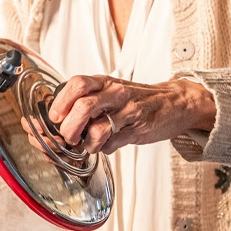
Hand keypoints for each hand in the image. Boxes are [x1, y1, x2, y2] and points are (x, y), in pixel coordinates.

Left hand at [48, 75, 216, 155]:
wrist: (174, 103)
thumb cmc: (138, 98)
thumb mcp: (110, 90)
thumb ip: (87, 99)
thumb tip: (57, 117)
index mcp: (104, 82)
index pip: (76, 84)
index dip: (60, 103)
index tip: (55, 118)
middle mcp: (115, 93)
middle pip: (82, 107)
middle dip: (69, 127)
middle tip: (68, 136)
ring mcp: (127, 111)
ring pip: (97, 129)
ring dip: (87, 143)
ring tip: (89, 144)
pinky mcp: (137, 130)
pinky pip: (112, 144)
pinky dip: (104, 149)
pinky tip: (108, 144)